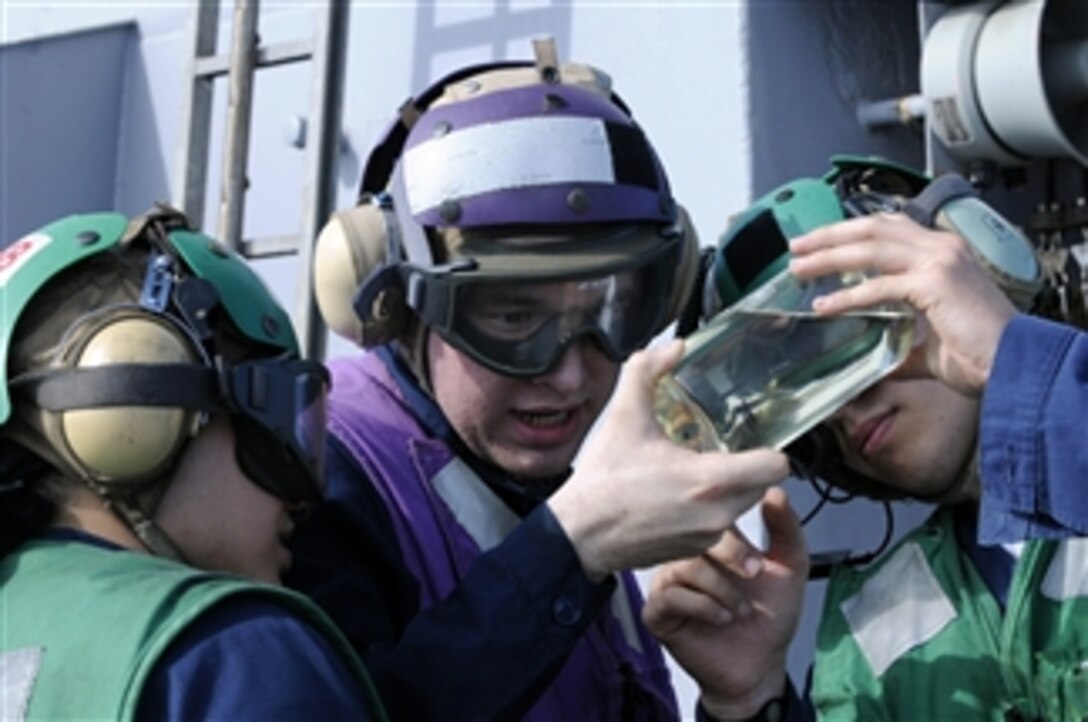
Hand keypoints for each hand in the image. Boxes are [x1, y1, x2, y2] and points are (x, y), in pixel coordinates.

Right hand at [548, 340, 789, 580]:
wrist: (580, 533)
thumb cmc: (603, 482)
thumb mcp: (624, 416)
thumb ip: (647, 372)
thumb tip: (672, 349)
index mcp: (708, 479)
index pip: (776, 466)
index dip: (769, 449)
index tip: (751, 440)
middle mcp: (716, 513)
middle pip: (762, 486)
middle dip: (747, 468)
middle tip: (719, 451)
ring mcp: (706, 536)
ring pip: (741, 507)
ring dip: (729, 491)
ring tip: (696, 474)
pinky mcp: (694, 550)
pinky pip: (719, 528)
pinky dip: (709, 512)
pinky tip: (680, 498)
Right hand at [642, 487, 807, 719]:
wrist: (759, 667)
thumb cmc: (770, 619)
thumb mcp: (790, 568)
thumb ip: (785, 529)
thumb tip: (776, 492)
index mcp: (712, 543)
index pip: (710, 514)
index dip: (735, 529)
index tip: (758, 557)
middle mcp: (687, 558)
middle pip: (693, 536)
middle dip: (730, 557)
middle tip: (753, 577)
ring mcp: (669, 584)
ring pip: (683, 566)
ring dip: (720, 588)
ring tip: (739, 608)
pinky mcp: (658, 612)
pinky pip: (669, 597)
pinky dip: (701, 606)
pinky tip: (721, 618)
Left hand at [788, 213, 1015, 396]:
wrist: (1014, 364)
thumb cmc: (981, 355)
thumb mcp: (931, 341)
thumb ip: (901, 342)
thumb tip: (878, 355)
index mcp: (944, 252)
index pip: (889, 227)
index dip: (852, 231)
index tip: (821, 241)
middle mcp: (941, 248)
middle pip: (873, 228)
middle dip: (830, 235)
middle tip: (797, 246)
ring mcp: (939, 261)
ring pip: (870, 248)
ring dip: (829, 256)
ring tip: (799, 267)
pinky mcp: (933, 283)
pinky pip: (878, 286)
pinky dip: (846, 296)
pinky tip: (822, 305)